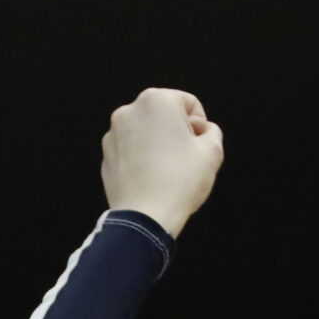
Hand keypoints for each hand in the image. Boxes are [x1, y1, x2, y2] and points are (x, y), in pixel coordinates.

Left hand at [100, 89, 224, 237]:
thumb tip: (204, 131)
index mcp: (157, 101)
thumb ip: (212, 132)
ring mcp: (113, 133)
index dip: (200, 125)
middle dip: (178, 132)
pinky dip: (142, 157)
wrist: (144, 217)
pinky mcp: (106, 154)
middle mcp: (130, 110)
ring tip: (168, 169)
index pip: (189, 103)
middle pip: (165, 114)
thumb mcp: (212, 152)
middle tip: (186, 158)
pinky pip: (131, 148)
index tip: (199, 145)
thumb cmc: (179, 182)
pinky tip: (152, 176)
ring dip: (159, 144)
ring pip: (147, 131)